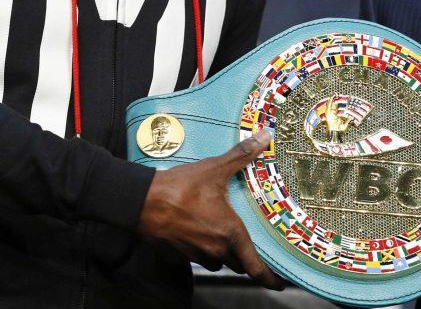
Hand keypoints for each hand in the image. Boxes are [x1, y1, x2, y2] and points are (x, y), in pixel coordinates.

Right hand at [138, 130, 283, 288]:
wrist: (141, 201)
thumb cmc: (179, 187)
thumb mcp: (214, 168)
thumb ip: (242, 155)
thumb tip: (264, 137)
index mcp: (229, 232)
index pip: (255, 265)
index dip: (270, 277)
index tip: (280, 283)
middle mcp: (215, 249)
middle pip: (237, 262)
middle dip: (242, 255)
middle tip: (248, 245)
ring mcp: (195, 254)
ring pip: (216, 261)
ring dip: (221, 251)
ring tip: (218, 232)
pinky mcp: (178, 256)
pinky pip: (195, 257)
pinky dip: (199, 248)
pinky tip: (195, 231)